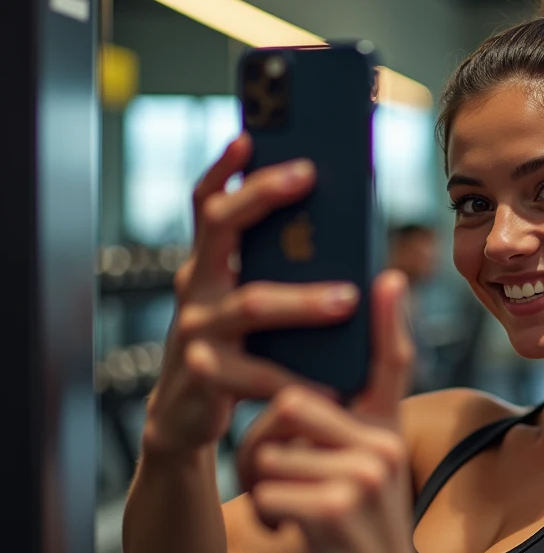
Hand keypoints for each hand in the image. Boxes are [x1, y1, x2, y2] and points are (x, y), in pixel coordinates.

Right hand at [144, 133, 360, 454]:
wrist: (187, 417)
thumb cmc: (236, 351)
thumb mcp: (251, 307)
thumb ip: (279, 276)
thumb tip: (338, 239)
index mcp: (210, 265)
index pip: (209, 204)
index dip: (225, 168)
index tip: (250, 136)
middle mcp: (196, 287)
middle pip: (221, 227)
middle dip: (262, 194)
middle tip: (308, 175)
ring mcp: (196, 330)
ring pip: (250, 303)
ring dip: (302, 299)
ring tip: (347, 299)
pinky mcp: (206, 376)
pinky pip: (256, 373)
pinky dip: (297, 378)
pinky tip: (334, 384)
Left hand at [236, 271, 446, 552]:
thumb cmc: (363, 533)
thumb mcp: (365, 475)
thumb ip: (342, 432)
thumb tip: (295, 400)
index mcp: (386, 430)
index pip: (391, 363)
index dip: (390, 319)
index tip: (390, 277)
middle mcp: (382, 443)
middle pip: (290, 401)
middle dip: (262, 440)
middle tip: (270, 478)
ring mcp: (363, 475)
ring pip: (269, 448)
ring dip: (259, 484)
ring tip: (286, 514)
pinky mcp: (336, 508)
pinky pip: (267, 488)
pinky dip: (265, 516)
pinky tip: (291, 535)